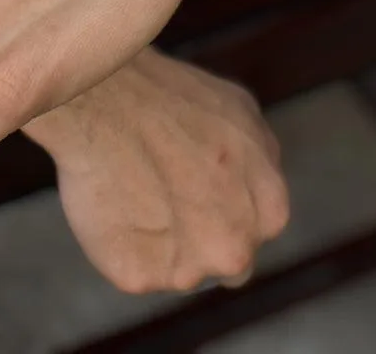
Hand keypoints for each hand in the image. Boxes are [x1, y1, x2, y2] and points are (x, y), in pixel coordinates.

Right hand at [25, 48, 289, 292]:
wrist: (105, 99)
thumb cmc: (169, 97)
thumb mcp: (241, 113)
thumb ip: (260, 159)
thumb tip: (256, 179)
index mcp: (269, 212)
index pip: (255, 232)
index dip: (226, 207)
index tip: (198, 185)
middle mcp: (235, 249)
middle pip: (222, 259)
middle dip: (202, 234)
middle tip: (167, 189)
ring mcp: (187, 269)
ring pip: (178, 270)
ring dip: (162, 241)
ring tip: (136, 186)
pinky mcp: (139, 277)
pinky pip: (135, 270)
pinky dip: (123, 245)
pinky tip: (115, 201)